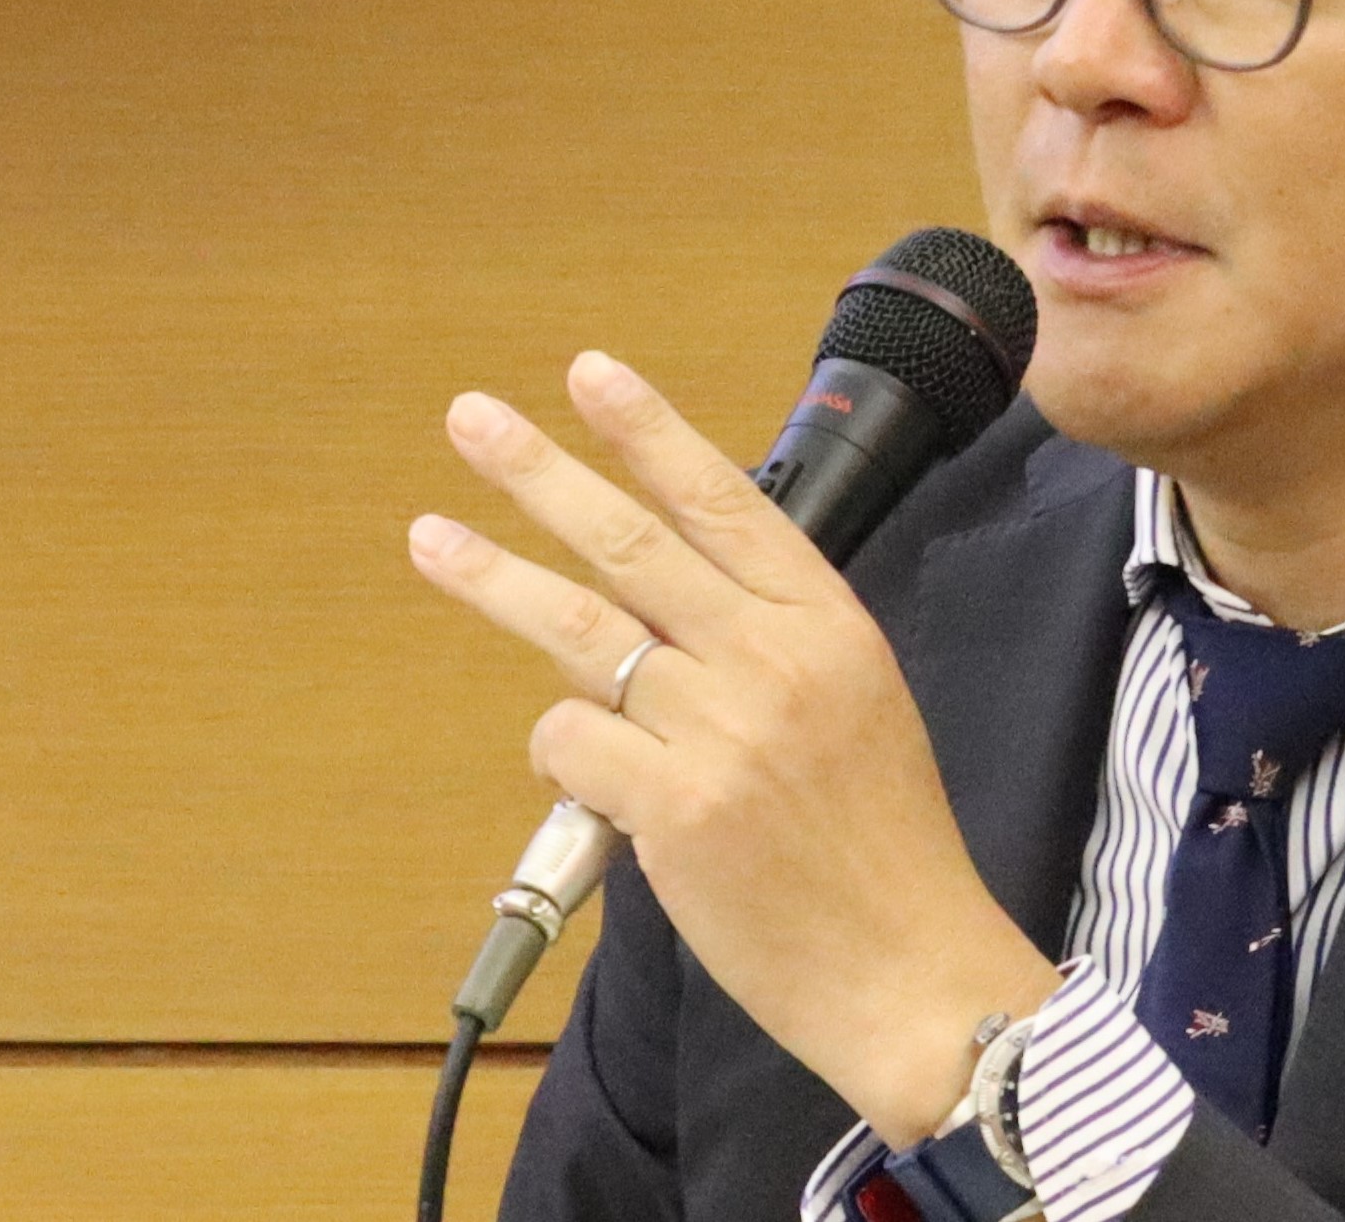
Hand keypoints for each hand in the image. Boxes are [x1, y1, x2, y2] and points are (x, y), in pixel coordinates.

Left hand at [408, 350, 1059, 1143]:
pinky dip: (561, 754)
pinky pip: (573, 743)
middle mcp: (774, 659)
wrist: (914, 970)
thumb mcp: (859, 704)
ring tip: (430, 538)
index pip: (725, 499)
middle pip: (631, 541)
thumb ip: (770, 641)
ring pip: (579, 630)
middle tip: (473, 418)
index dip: (649, 431)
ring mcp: (724, 730)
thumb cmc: (882, 849)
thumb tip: (655, 601)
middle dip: (541, 471)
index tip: (588, 373)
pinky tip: (589, 784)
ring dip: (492, 577)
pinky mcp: (677, 809)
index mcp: (830, 623)